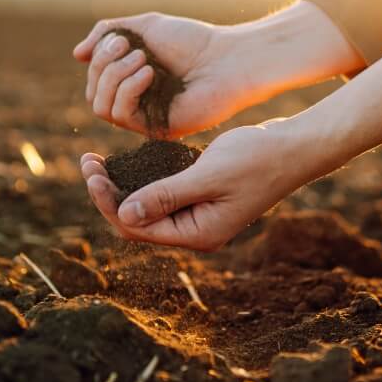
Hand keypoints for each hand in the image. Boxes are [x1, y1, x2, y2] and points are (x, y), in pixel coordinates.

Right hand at [73, 2, 362, 137]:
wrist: (227, 58)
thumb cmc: (192, 41)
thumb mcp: (144, 27)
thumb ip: (107, 34)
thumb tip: (76, 55)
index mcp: (132, 79)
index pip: (94, 78)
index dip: (98, 57)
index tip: (121, 38)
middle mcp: (136, 101)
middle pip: (94, 93)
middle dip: (104, 65)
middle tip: (131, 47)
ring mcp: (145, 117)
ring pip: (101, 107)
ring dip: (114, 77)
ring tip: (143, 59)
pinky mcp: (156, 129)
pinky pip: (122, 116)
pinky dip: (128, 89)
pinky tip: (149, 72)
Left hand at [81, 121, 302, 250]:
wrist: (294, 148)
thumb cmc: (257, 160)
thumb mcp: (209, 176)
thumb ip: (166, 196)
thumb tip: (123, 213)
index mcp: (197, 233)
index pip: (138, 227)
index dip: (108, 202)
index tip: (91, 172)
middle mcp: (195, 229)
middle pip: (138, 219)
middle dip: (110, 192)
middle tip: (88, 161)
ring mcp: (199, 212)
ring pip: (149, 204)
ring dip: (123, 184)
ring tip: (97, 160)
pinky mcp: (203, 195)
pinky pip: (164, 192)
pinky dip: (144, 177)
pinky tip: (129, 160)